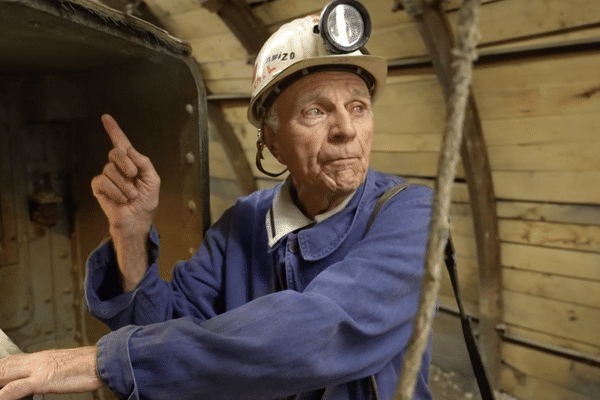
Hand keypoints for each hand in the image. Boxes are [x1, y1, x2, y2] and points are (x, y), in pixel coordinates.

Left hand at [0, 347, 102, 399]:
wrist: (102, 361)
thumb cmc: (89, 365)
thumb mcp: (65, 365)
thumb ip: (50, 370)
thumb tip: (45, 378)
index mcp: (42, 357)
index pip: (12, 360)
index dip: (2, 367)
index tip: (0, 374)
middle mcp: (37, 360)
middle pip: (5, 365)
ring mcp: (38, 369)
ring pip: (4, 372)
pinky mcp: (43, 380)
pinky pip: (16, 388)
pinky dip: (4, 395)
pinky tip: (0, 398)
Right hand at [92, 114, 159, 235]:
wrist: (138, 219)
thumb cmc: (146, 200)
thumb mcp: (152, 179)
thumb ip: (144, 162)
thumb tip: (128, 149)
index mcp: (131, 162)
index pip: (121, 142)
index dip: (113, 129)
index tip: (106, 117)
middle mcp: (117, 166)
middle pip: (116, 153)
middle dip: (127, 165)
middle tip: (134, 177)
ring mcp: (106, 175)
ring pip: (111, 170)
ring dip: (125, 185)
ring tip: (130, 196)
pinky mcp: (98, 186)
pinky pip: (103, 181)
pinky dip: (115, 191)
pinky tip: (121, 199)